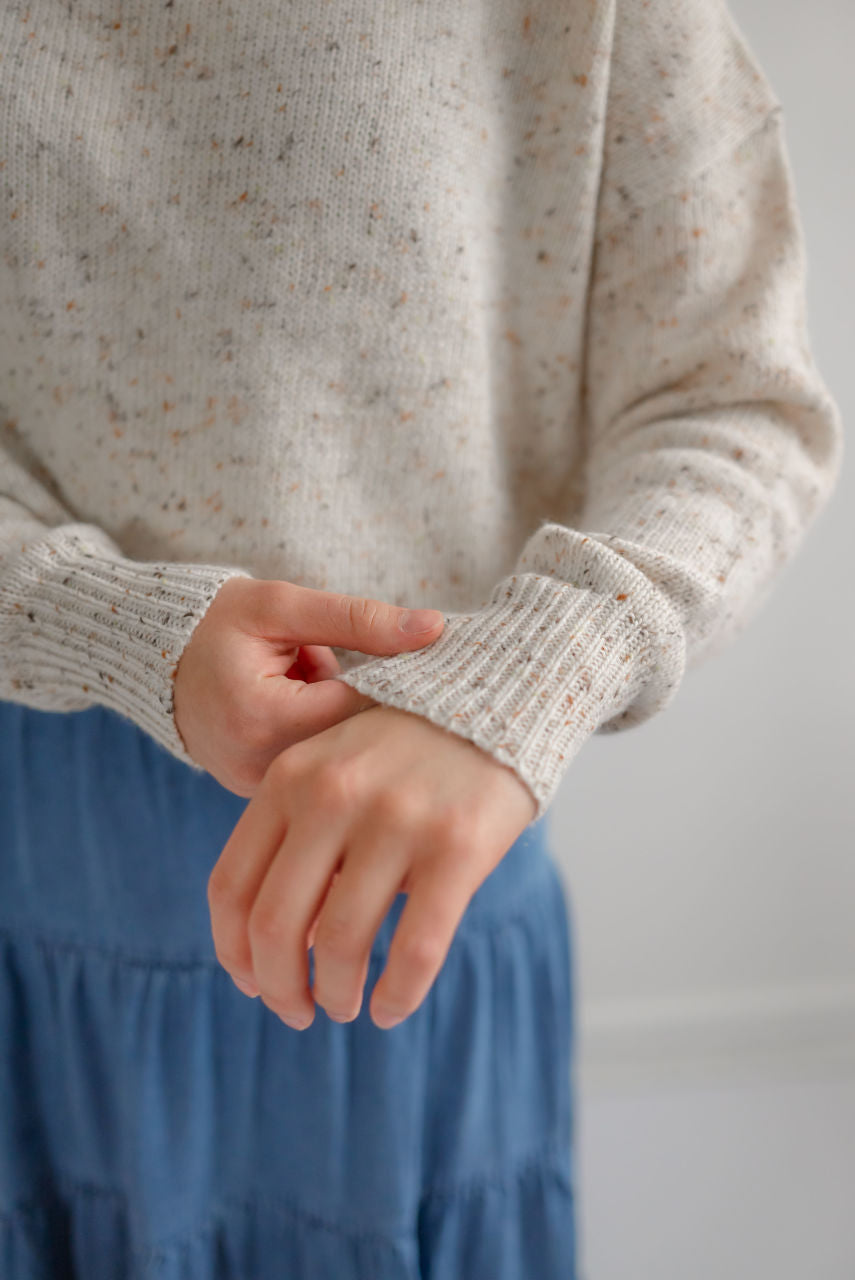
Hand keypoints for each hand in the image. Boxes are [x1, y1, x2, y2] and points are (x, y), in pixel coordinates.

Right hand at [172, 575, 443, 795]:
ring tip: (329, 688)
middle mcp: (258, 768)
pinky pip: (312, 776)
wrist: (152, 656)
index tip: (414, 664)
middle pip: (354, 749)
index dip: (394, 685)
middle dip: (373, 709)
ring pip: (337, 767)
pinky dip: (326, 743)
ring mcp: (254, 789)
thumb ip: (359, 618)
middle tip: (388, 674)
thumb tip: (434, 628)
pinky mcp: (256, 795)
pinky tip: (324, 712)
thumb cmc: (217, 621)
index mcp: (265, 719)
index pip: (362, 712)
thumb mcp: (284, 606)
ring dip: (349, 731)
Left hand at [207, 702, 537, 1028]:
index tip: (252, 985)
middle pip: (275, 927)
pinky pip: (416, 948)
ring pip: (343, 944)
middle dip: (280, 988)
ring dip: (338, 995)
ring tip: (348, 1007)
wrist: (500, 695)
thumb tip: (285, 948)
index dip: (234, 954)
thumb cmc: (409, 748)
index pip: (232, 887)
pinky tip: (391, 1009)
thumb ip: (301, 837)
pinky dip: (398, 996)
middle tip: (300, 1012)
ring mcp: (396, 819)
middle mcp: (334, 795)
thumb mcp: (336, 766)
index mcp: (290, 777)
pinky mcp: (458, 845)